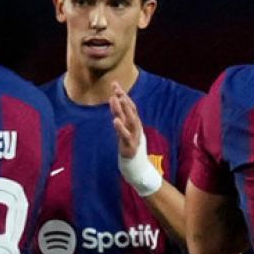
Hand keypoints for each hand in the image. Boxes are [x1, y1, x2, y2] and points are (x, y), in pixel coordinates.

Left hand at [109, 82, 161, 197]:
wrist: (139, 169)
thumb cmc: (132, 149)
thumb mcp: (127, 132)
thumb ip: (123, 120)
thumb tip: (117, 107)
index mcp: (135, 124)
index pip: (129, 106)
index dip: (123, 94)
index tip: (115, 84)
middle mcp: (136, 128)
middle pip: (130, 110)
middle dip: (123, 98)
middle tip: (115, 87)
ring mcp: (134, 137)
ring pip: (129, 120)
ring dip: (122, 109)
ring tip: (115, 99)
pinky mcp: (130, 147)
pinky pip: (125, 136)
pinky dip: (121, 128)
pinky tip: (115, 121)